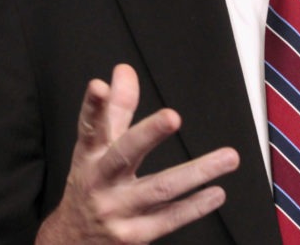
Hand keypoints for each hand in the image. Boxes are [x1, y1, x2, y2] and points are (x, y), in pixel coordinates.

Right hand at [36, 64, 239, 243]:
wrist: (72, 241)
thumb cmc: (90, 186)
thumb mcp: (95, 149)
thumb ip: (115, 109)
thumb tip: (124, 71)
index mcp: (90, 156)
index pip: (90, 126)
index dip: (93, 107)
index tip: (98, 87)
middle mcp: (100, 181)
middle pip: (124, 153)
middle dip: (148, 134)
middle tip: (172, 116)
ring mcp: (116, 210)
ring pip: (159, 189)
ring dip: (197, 173)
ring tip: (228, 158)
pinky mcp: (133, 236)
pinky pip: (168, 219)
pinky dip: (195, 206)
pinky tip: (216, 193)